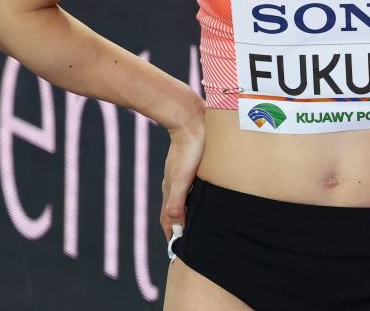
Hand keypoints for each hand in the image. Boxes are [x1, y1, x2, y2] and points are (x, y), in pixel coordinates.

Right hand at [160, 107, 204, 241]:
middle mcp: (174, 184)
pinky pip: (190, 187)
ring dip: (186, 213)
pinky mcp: (191, 164)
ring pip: (182, 199)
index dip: (172, 235)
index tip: (176, 250)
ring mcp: (182, 174)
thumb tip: (175, 228)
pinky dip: (193, 198)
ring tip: (194, 224)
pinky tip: (202, 197)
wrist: (190, 119)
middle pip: (174, 211)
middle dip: (178, 227)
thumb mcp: (182, 178)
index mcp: (171, 190)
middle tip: (186, 241)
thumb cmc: (189, 149)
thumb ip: (177, 202)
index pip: (168, 219)